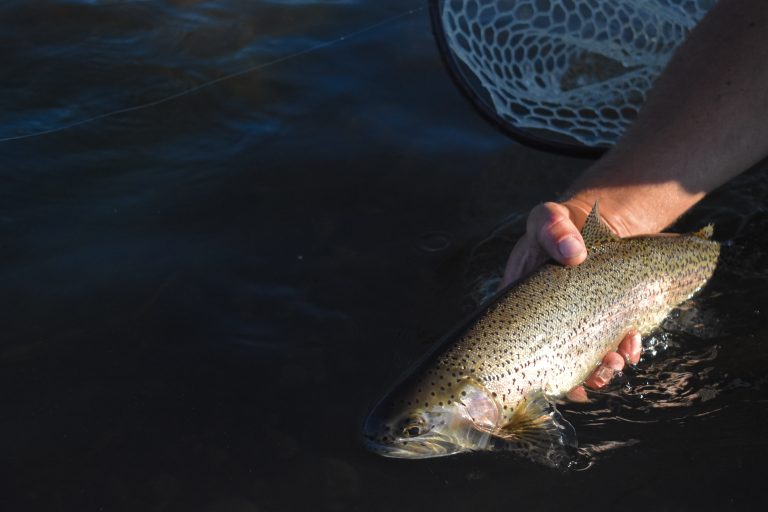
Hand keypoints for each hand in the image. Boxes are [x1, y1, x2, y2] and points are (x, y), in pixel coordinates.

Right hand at [499, 201, 641, 399]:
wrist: (594, 224)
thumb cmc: (560, 224)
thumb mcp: (550, 219)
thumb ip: (554, 230)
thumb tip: (573, 253)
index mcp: (519, 302)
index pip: (514, 340)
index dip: (530, 363)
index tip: (550, 372)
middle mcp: (544, 322)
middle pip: (552, 360)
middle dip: (575, 371)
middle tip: (596, 370)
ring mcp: (573, 326)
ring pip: (583, 359)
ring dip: (601, 368)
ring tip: (616, 361)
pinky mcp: (601, 324)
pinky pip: (609, 346)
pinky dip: (623, 351)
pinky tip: (631, 345)